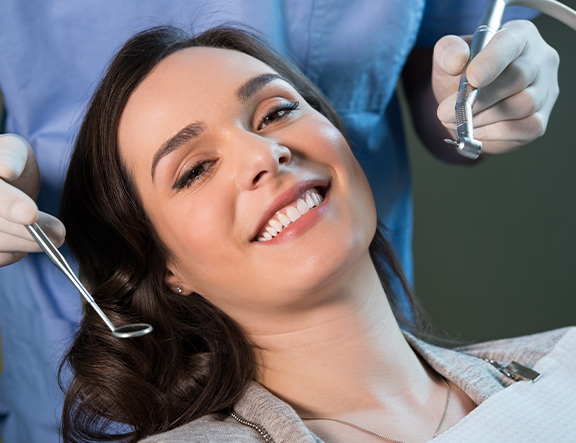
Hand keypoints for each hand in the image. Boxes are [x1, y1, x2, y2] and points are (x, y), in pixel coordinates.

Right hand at [0, 134, 64, 265]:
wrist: (6, 182)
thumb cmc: (9, 162)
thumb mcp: (13, 150)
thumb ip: (11, 156)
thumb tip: (6, 170)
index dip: (8, 203)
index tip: (30, 214)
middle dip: (27, 232)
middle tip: (59, 233)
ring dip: (28, 243)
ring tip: (56, 235)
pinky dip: (16, 252)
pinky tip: (28, 239)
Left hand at [433, 20, 559, 153]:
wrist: (464, 105)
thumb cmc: (461, 75)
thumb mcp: (447, 57)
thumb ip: (448, 51)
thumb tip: (457, 60)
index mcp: (518, 35)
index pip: (511, 42)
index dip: (492, 61)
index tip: (473, 78)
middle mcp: (539, 59)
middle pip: (518, 77)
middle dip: (479, 99)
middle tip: (446, 112)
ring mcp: (544, 91)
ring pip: (523, 105)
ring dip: (483, 117)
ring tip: (459, 120)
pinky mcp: (539, 120)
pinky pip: (524, 128)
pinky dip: (494, 132)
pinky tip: (475, 130)